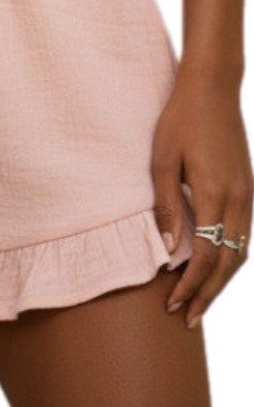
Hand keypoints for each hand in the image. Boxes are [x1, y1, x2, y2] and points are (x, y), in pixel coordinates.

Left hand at [152, 68, 253, 327]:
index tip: (172, 305)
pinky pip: (248, 236)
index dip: (190, 285)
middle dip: (208, 294)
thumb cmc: (182, 118)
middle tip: (188, 318)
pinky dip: (236, 259)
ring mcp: (249, 195)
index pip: (204, 256)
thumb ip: (166, 204)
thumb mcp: (162, 157)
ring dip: (224, 281)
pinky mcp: (251, 188)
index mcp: (215, 194)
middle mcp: (239, 200)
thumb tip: (169, 247)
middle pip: (228, 263)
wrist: (215, 87)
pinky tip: (222, 268)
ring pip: (243, 253)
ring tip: (204, 301)